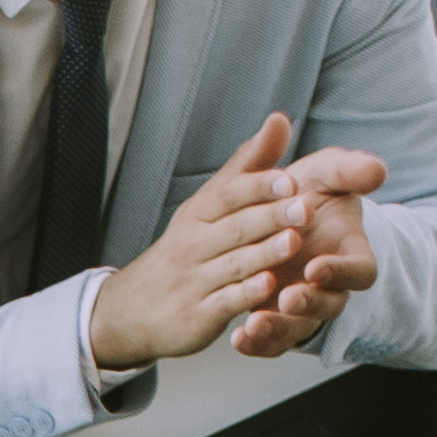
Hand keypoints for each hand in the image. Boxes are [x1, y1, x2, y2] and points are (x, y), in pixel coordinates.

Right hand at [94, 116, 393, 373]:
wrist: (132, 309)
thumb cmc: (184, 251)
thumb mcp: (208, 205)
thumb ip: (248, 167)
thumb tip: (280, 120)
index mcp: (199, 213)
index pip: (228, 194)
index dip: (258, 186)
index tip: (290, 179)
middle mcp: (194, 244)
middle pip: (235, 227)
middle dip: (269, 217)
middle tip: (304, 208)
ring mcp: (195, 281)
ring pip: (233, 264)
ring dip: (263, 254)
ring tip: (293, 243)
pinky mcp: (197, 315)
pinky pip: (223, 304)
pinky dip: (245, 296)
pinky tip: (268, 289)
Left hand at [223, 153, 380, 357]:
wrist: (275, 208)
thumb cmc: (309, 190)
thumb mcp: (327, 172)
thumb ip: (349, 170)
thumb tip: (377, 169)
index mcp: (349, 253)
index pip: (360, 271)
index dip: (342, 272)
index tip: (317, 267)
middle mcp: (329, 285)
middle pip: (329, 306)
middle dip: (309, 304)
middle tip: (288, 298)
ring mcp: (302, 305)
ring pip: (299, 328)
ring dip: (279, 329)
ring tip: (254, 324)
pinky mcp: (276, 317)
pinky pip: (272, 341)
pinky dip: (257, 344)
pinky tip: (237, 337)